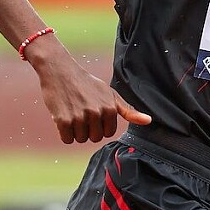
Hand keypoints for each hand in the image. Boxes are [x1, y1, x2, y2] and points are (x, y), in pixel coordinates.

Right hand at [35, 56, 151, 143]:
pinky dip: (64, 132)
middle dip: (88, 129)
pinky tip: (63, 116)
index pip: (108, 133)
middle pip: (95, 138)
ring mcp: (79, 117)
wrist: (60, 71)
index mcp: (110, 108)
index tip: (93, 111)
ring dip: (75, 130)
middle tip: (81, 111)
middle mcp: (96, 112)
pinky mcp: (63, 120)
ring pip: (80, 139)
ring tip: (72, 112)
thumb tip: (149, 121)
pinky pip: (67, 139)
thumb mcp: (110, 94)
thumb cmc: (86, 84)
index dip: (99, 125)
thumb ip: (128, 110)